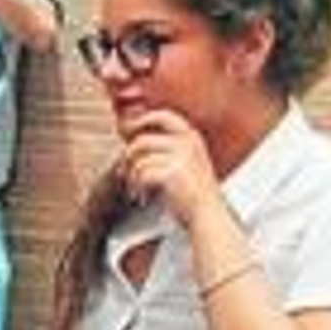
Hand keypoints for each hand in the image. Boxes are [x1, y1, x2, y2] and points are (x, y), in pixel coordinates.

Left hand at [116, 109, 223, 226]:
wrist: (208, 213)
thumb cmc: (192, 193)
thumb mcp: (184, 162)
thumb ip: (165, 149)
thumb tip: (132, 141)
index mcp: (192, 136)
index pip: (163, 115)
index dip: (141, 120)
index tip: (126, 130)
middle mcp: (187, 142)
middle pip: (142, 140)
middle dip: (128, 154)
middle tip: (122, 169)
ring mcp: (181, 156)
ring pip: (139, 160)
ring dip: (131, 178)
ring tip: (136, 189)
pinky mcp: (172, 172)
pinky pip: (141, 174)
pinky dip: (137, 188)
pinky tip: (142, 197)